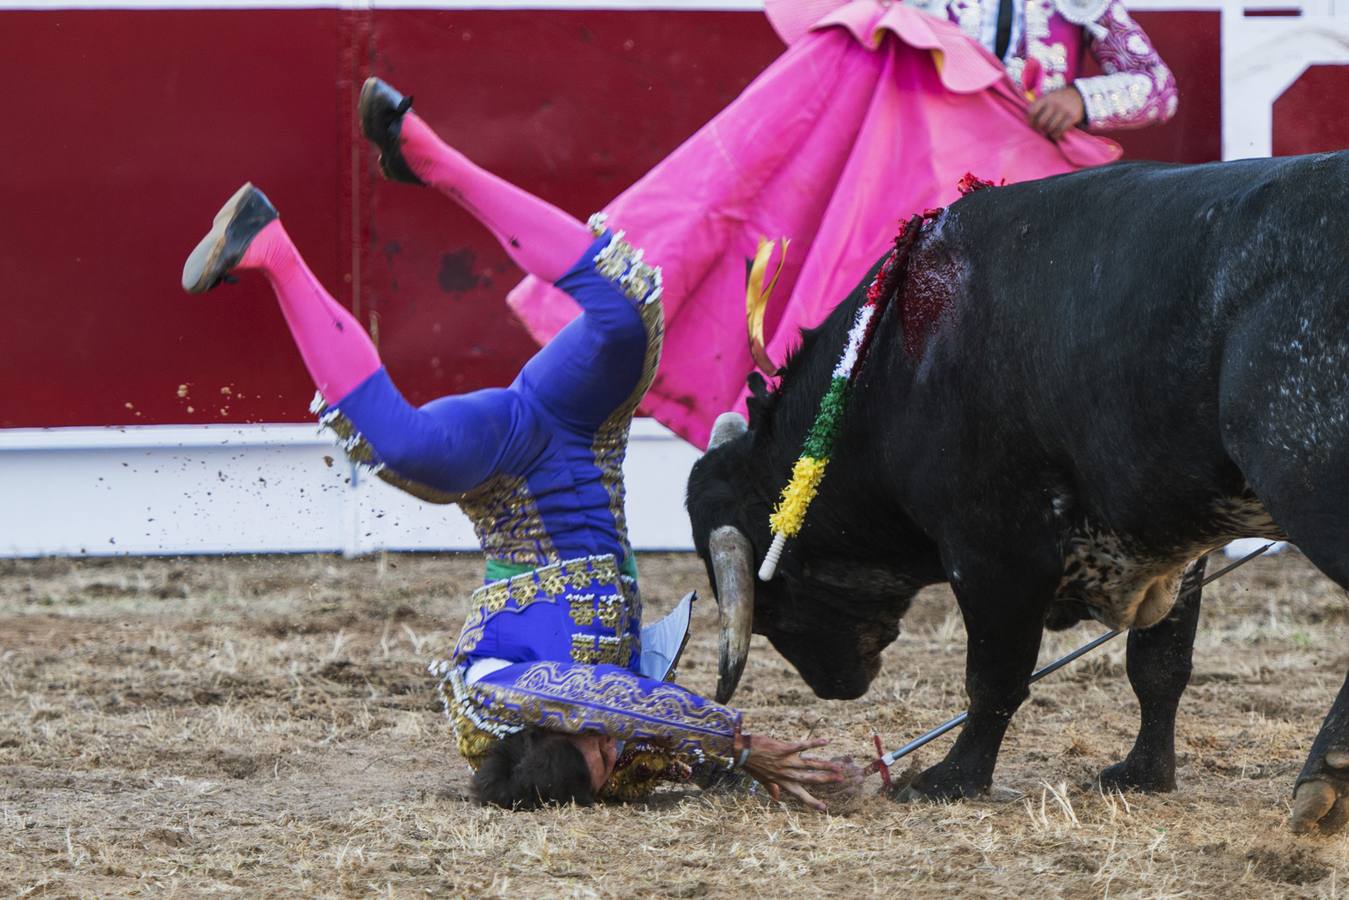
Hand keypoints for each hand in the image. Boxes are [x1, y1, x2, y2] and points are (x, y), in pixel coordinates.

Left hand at [736, 733, 858, 811]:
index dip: (812, 802)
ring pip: (810, 765)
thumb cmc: (752, 764)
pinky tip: (826, 742)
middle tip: (841, 779)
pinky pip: (802, 746)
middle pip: (810, 779)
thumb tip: (776, 798)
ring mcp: (785, 762)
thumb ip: (771, 788)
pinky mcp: (783, 749)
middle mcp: (785, 774)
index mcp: (781, 782)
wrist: (740, 751)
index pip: (799, 794)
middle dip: (826, 779)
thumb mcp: (761, 779)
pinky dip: (814, 744)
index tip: (824, 809)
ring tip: (839, 767)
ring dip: (825, 765)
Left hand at [1027, 86, 1085, 140]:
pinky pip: (1061, 130)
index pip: (1032, 111)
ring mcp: (1064, 110)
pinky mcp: (1072, 116)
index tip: (1033, 125)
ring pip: (1050, 128)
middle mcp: (1055, 103)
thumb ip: (1039, 106)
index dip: (1030, 121)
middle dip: (1040, 128)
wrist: (1080, 95)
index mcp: (1046, 98)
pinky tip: (1056, 135)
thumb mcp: (1049, 97)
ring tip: (1049, 132)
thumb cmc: (1059, 99)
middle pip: (1041, 122)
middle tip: (1042, 130)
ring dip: (1049, 133)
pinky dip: (1056, 135)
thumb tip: (1030, 124)